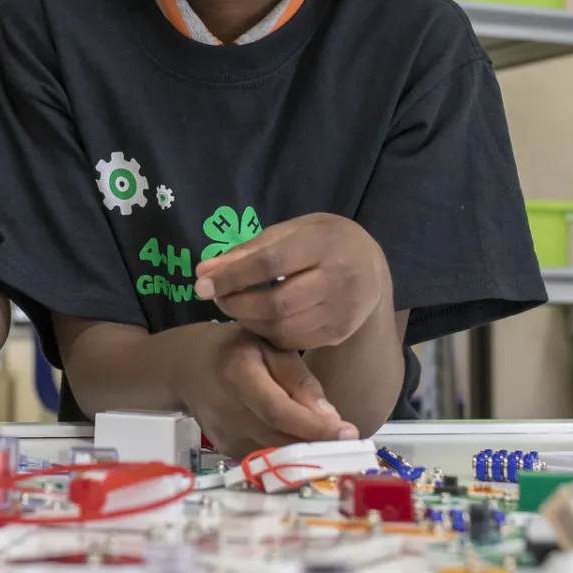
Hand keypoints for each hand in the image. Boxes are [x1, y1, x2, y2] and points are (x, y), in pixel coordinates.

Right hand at [166, 321, 356, 457]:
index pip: (279, 410)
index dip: (314, 427)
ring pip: (274, 454)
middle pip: (278, 439)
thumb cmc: (238, 348)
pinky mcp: (225, 449)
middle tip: (354, 447)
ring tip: (335, 446)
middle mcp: (227, 408)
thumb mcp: (271, 346)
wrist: (188, 367)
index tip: (349, 434)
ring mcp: (223, 434)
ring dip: (307, 455)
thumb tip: (331, 418)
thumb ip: (300, 380)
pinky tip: (302, 442)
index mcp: (239, 372)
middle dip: (319, 446)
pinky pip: (265, 457)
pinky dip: (287, 454)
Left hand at [194, 214, 389, 351]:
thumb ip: (248, 250)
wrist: (371, 269)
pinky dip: (267, 333)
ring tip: (235, 306)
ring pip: (282, 328)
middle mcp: (339, 279)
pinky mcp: (339, 333)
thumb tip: (203, 272)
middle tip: (217, 298)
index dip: (232, 276)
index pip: (270, 263)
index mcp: (324, 243)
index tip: (201, 284)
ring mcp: (342, 310)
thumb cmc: (323, 241)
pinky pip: (293, 341)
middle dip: (236, 304)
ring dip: (248, 321)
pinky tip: (258, 319)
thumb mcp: (291, 232)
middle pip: (276, 303)